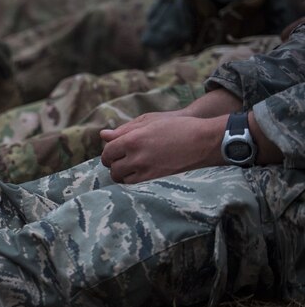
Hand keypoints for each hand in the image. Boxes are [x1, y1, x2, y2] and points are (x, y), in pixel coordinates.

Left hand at [100, 113, 224, 182]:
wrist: (204, 141)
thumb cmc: (176, 126)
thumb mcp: (149, 121)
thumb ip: (124, 130)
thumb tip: (103, 135)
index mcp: (133, 139)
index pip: (107, 152)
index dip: (108, 154)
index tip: (112, 153)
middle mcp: (137, 156)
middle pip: (112, 167)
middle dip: (113, 164)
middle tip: (119, 161)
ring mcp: (147, 170)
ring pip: (122, 179)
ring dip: (122, 174)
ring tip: (128, 168)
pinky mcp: (157, 180)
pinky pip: (135, 185)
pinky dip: (132, 180)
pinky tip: (138, 173)